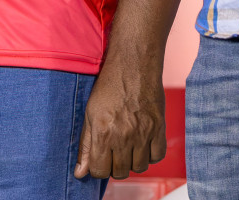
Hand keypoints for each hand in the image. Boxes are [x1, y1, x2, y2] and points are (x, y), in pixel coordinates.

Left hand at [73, 56, 165, 180]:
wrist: (133, 65)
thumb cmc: (109, 87)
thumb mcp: (90, 114)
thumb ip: (86, 146)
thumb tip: (79, 173)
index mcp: (103, 133)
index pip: (100, 171)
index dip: (98, 167)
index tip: (101, 157)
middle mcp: (123, 136)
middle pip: (120, 172)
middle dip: (115, 165)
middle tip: (114, 150)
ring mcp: (143, 133)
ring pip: (140, 167)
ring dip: (133, 161)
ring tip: (129, 145)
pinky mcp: (159, 127)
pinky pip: (158, 156)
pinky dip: (151, 154)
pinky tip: (143, 142)